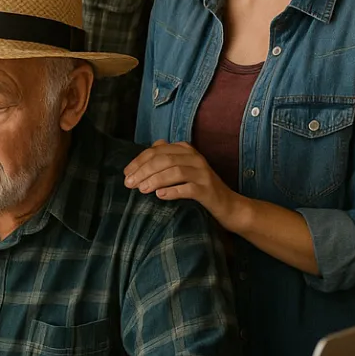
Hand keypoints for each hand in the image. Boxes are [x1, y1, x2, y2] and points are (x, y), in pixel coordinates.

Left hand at [124, 140, 240, 227]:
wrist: (228, 205)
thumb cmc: (199, 187)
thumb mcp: (183, 169)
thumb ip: (167, 157)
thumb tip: (147, 151)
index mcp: (186, 150)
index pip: (157, 151)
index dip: (138, 161)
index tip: (126, 174)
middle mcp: (195, 158)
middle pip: (164, 160)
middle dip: (143, 171)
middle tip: (129, 184)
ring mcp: (203, 173)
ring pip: (175, 171)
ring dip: (155, 180)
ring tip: (141, 190)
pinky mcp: (208, 190)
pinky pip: (188, 188)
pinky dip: (172, 191)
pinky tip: (160, 196)